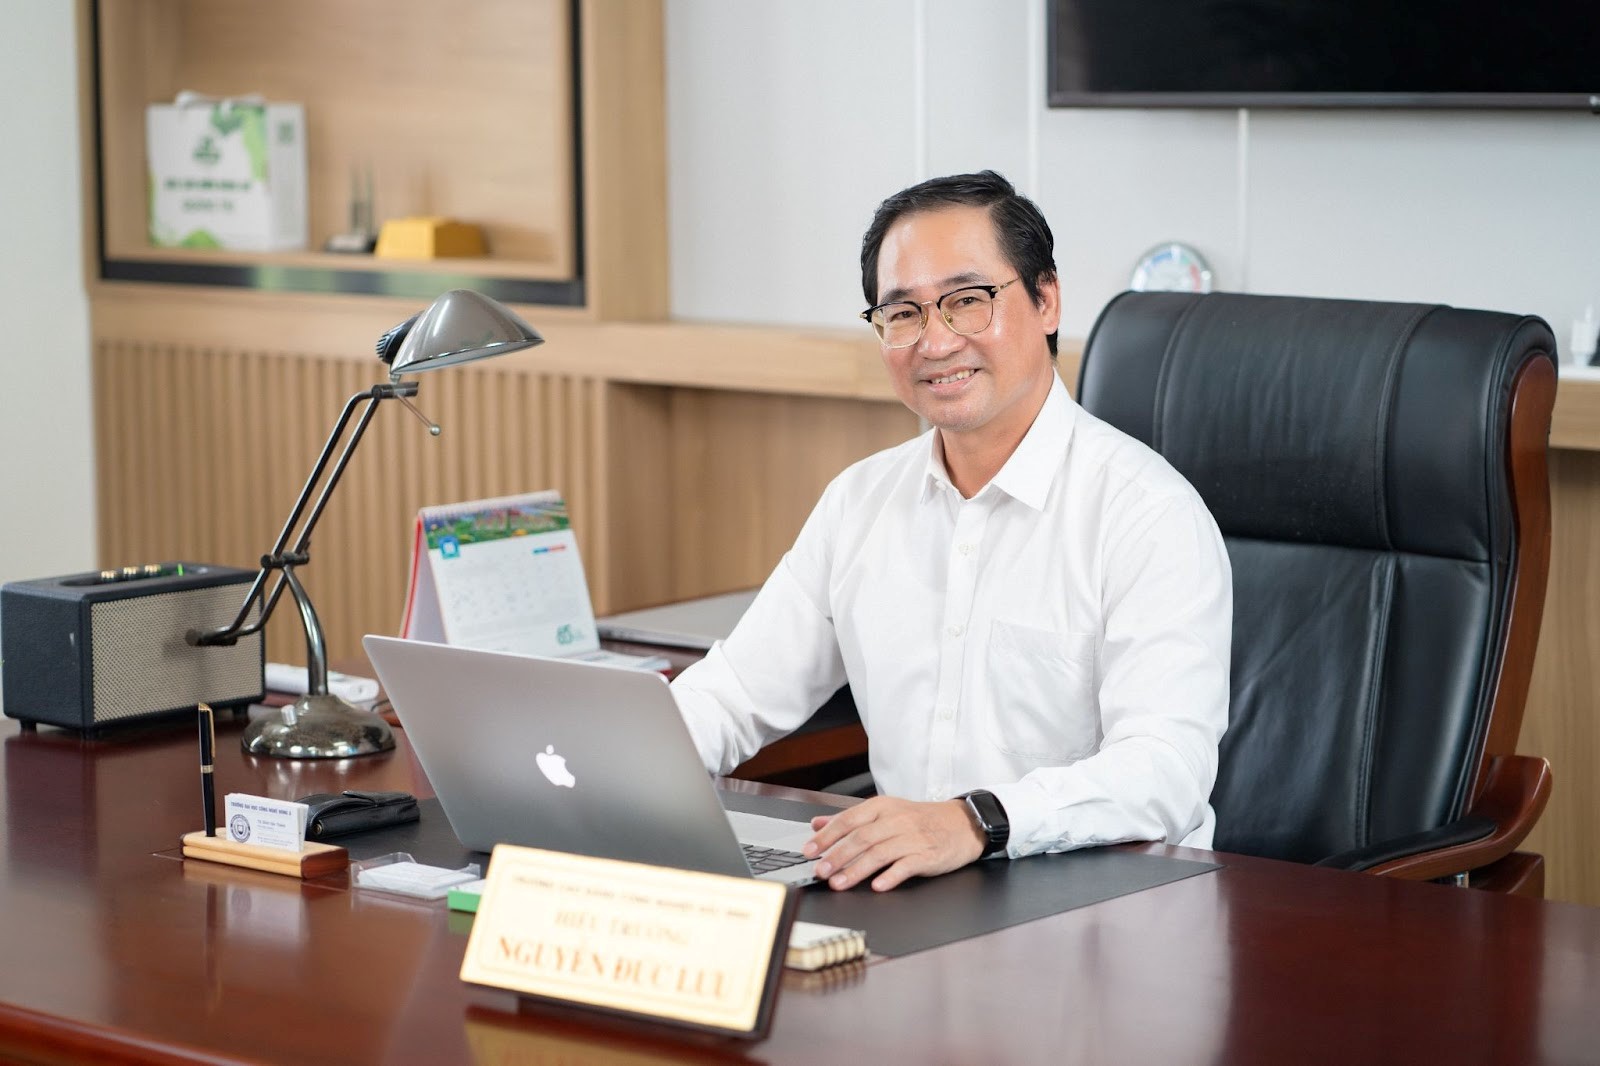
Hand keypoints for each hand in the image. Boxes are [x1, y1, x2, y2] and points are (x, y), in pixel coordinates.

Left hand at [802, 797, 984, 891]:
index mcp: (882, 807)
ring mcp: (912, 838)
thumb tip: (817, 823)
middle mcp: (895, 820)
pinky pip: (906, 865)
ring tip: (839, 883)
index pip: (848, 819)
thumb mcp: (886, 811)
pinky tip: (877, 886)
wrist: (963, 823)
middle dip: (836, 856)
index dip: (826, 836)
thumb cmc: (921, 819)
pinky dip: (890, 876)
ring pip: (879, 853)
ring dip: (856, 870)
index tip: (809, 850)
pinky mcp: (927, 855)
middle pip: (860, 838)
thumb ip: (851, 818)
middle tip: (820, 871)